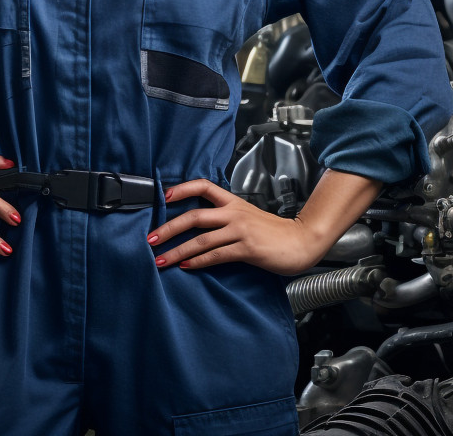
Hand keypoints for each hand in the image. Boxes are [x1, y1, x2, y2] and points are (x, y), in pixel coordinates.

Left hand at [147, 178, 321, 274]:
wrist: (301, 241)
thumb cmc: (273, 232)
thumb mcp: (247, 217)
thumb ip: (225, 218)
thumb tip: (198, 226)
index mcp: (233, 202)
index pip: (203, 186)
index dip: (182, 189)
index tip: (164, 198)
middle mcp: (234, 213)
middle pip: (194, 216)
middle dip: (168, 228)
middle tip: (151, 239)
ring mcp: (241, 230)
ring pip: (201, 239)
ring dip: (178, 251)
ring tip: (161, 260)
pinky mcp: (247, 249)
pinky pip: (217, 255)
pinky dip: (198, 262)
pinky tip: (186, 266)